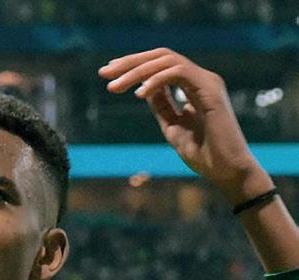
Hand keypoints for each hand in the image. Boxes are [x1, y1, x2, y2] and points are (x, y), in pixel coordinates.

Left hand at [98, 48, 271, 199]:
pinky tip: (138, 94)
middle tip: (103, 73)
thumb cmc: (204, 154)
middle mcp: (200, 79)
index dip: (133, 66)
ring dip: (137, 71)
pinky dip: (156, 80)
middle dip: (129, 63)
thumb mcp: (173, 126)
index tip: (109, 75)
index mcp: (192, 86)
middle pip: (160, 57)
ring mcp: (207, 82)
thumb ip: (162, 106)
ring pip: (167, 61)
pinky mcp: (211, 90)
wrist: (227, 171)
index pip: (159, 65)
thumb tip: (144, 90)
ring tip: (114, 87)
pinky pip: (179, 73)